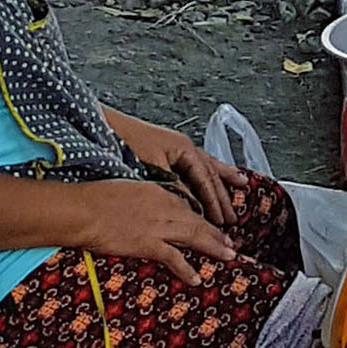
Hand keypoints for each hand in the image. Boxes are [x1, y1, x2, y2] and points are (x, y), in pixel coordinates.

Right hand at [81, 178, 239, 284]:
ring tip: (228, 256)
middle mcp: (164, 208)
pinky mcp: (148, 244)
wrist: (84, 209)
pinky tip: (196, 278)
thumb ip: (143, 199)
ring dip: (213, 247)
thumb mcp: (127, 190)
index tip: (212, 225)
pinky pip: (174, 258)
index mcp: (159, 192)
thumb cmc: (96, 198)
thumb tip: (147, 210)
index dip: (203, 217)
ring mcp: (158, 227)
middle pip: (198, 221)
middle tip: (232, 243)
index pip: (188, 205)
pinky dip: (187, 269)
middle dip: (217, 234)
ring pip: (194, 236)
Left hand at [105, 112, 235, 221]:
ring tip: (240, 184)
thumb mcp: (153, 169)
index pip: (205, 180)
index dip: (214, 202)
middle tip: (233, 217)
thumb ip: (174, 187)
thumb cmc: (126, 143)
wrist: (105, 126)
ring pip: (206, 166)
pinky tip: (210, 179)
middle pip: (210, 174)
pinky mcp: (166, 150)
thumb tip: (190, 207)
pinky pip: (193, 165)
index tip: (220, 221)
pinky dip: (205, 175)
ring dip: (222, 179)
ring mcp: (177, 147)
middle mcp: (185, 147)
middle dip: (222, 196)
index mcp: (184, 148)